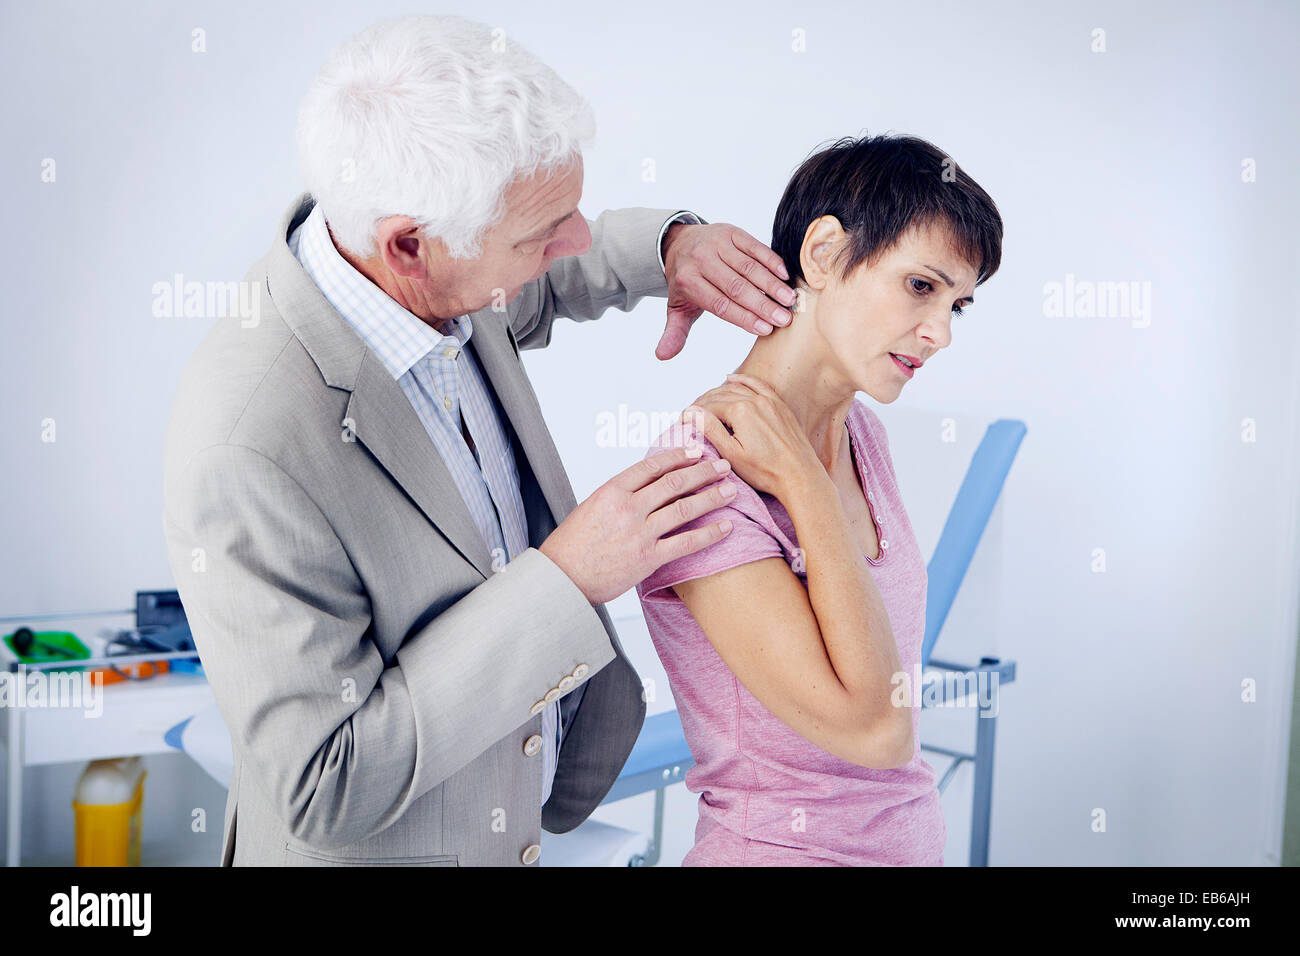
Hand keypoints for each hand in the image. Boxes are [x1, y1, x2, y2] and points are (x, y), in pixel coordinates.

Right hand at [539, 447, 736, 604]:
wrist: (562, 578)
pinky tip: (726, 527)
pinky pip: (686, 542)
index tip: (697, 451)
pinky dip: (709, 534)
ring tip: (731, 490)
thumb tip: (649, 486)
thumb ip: (620, 495)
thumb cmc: (573, 544)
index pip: (653, 466)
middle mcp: (628, 507)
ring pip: (685, 508)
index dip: (679, 456)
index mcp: (612, 490)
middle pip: (675, 482)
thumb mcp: (592, 507)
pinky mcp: (648, 558)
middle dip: (704, 471)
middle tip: (724, 466)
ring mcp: (639, 533)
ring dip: (712, 497)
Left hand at [657, 222, 798, 360]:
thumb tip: (662, 356)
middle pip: (736, 287)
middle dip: (762, 305)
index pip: (720, 304)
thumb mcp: (677, 307)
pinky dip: (770, 260)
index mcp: (688, 281)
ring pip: (748, 267)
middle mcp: (701, 260)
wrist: (680, 243)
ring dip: (771, 284)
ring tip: (789, 300)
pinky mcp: (731, 232)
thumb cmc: (686, 282)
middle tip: (784, 319)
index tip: (766, 329)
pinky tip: (785, 275)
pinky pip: (754, 246)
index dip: (743, 317)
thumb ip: (674, 332)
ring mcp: (717, 243)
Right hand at [682, 372, 824, 500]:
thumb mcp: (731, 454)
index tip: (681, 421)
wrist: (800, 476)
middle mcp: (755, 400)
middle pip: (720, 395)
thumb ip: (710, 429)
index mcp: (741, 411)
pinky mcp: (780, 405)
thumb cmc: (766, 471)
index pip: (708, 406)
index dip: (692, 413)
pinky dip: (743, 379)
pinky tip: (731, 378)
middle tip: (690, 413)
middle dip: (702, 402)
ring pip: (737, 388)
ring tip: (704, 401)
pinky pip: (758, 385)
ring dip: (718, 392)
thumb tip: (691, 412)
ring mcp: (770, 400)